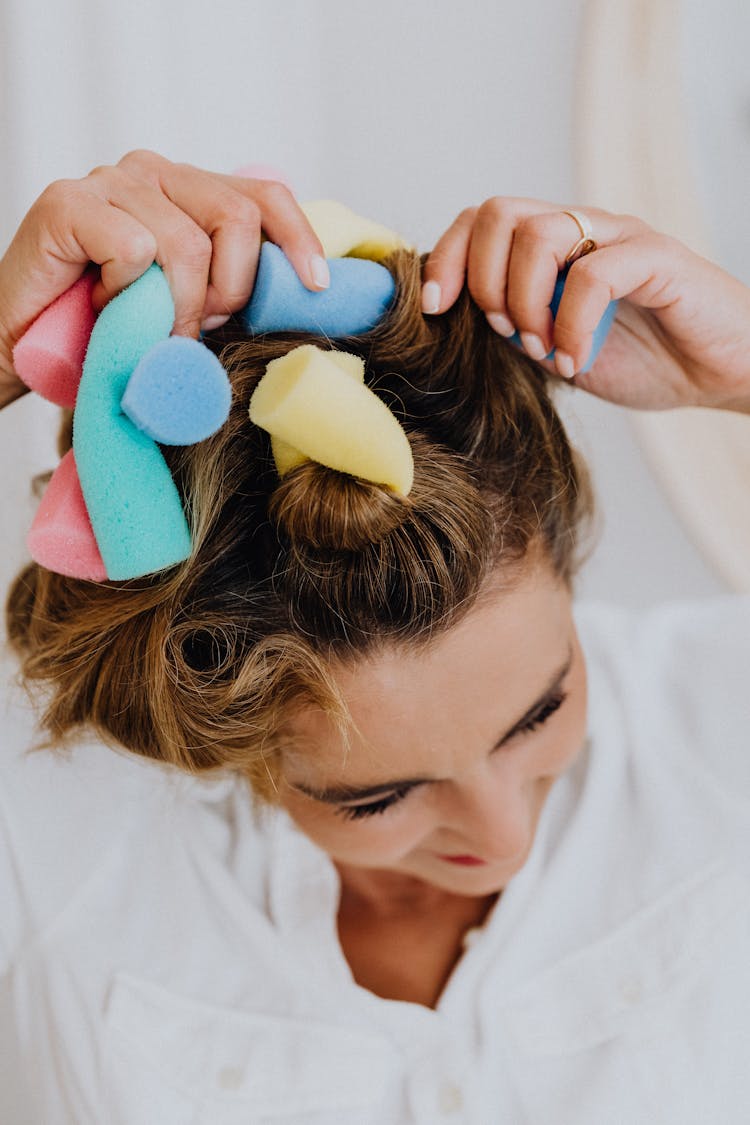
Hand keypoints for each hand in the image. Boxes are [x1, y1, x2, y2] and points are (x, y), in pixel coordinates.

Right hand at [0, 150, 327, 406]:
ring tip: (147, 327)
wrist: (21, 346)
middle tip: (198, 330)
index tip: (317, 287)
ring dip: (177, 309)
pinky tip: (103, 305)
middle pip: (237, 218)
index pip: (263, 197)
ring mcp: (109, 181)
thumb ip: (229, 287)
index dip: (297, 240)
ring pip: (187, 245)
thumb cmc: (108, 330)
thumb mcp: (187, 308)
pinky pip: (135, 250)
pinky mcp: (67, 202)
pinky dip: (127, 295)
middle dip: (230, 292)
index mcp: (188, 190)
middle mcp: (152, 171)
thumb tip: (300, 296)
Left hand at [422, 198, 749, 412]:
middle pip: (498, 213)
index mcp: (552, 247)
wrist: (716, 374)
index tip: (435, 311)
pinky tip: (576, 361)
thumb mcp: (557, 348)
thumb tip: (454, 320)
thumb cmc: (643, 360)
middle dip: (481, 280)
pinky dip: (570, 325)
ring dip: (524, 302)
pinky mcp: (656, 257)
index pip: (480, 220)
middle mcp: (581, 230)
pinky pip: (593, 274)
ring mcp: (619, 238)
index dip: (446, 258)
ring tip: (543, 350)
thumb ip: (514, 326)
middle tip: (505, 333)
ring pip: (539, 234)